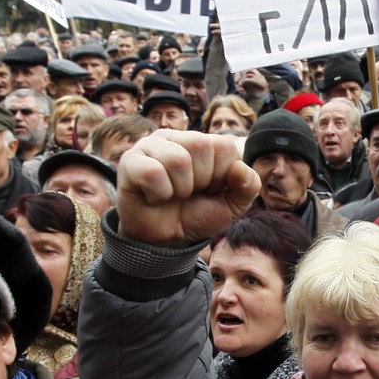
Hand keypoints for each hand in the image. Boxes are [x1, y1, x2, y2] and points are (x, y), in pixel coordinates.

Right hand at [117, 130, 260, 247]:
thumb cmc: (196, 215)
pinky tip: (154, 197)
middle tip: (188, 193)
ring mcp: (150, 146)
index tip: (209, 189)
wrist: (166, 240)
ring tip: (171, 195)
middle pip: (201, 146)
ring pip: (178, 160)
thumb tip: (239, 167)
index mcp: (201, 142)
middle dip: (201, 181)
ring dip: (180, 190)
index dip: (222, 176)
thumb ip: (248, 186)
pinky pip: (153, 173)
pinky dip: (159, 194)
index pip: (224, 146)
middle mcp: (175, 138)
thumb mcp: (231, 205)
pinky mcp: (130, 161)